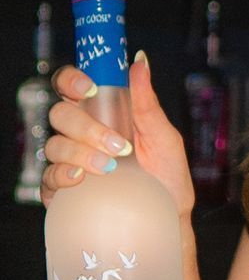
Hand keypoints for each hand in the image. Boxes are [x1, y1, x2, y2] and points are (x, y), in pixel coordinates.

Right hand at [42, 53, 192, 219]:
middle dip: (86, 127)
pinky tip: (81, 179)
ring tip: (110, 166)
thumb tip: (140, 62)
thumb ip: (147, 102)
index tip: (89, 88)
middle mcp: (82, 135)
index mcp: (104, 115)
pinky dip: (63, 176)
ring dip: (80, 153)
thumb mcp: (164, 136)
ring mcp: (70, 162)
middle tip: (117, 144)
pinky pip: (49, 178)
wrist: (167, 217)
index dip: (72, 80)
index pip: (73, 87)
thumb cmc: (167, 175)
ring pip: (54, 146)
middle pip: (61, 115)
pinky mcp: (63, 190)